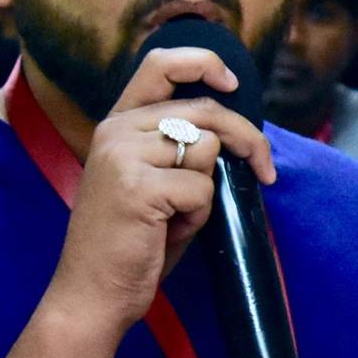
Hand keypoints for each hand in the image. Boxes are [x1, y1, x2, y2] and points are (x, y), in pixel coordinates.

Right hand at [43, 48, 276, 337]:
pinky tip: (168, 232)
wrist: (93, 293)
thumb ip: (179, 148)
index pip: (160, 64)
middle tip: (265, 169)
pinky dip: (198, 215)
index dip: (204, 64)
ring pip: (207, 150)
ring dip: (207, 191)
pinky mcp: (138, 186)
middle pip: (204, 111)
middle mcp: (117, 130)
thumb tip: (231, 132)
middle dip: (247, 139)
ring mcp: (124, 155)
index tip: (232, 83)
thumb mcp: (152, 181)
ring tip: (177, 217)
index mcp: (117, 123)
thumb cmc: (132, 243)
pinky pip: (202, 188)